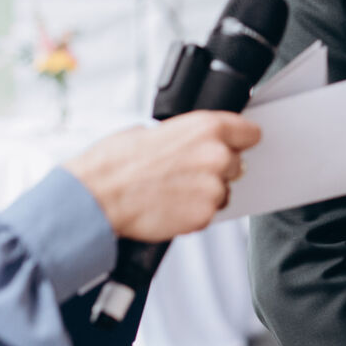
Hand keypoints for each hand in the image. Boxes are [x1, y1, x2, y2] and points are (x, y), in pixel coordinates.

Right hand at [63, 111, 259, 240]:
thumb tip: (191, 141)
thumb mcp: (152, 130)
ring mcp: (212, 188)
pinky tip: (169, 206)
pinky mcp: (203, 217)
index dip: (240, 139)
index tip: (236, 144)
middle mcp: (217, 156)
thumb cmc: (115, 162)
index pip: (249, 132)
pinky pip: (207, 214)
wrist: (96, 197)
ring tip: (172, 191)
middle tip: (186, 173)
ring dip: (205, 193)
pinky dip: (193, 213)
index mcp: (207, 128)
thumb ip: (185, 136)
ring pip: (223, 192)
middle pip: (236, 164)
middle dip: (216, 169)